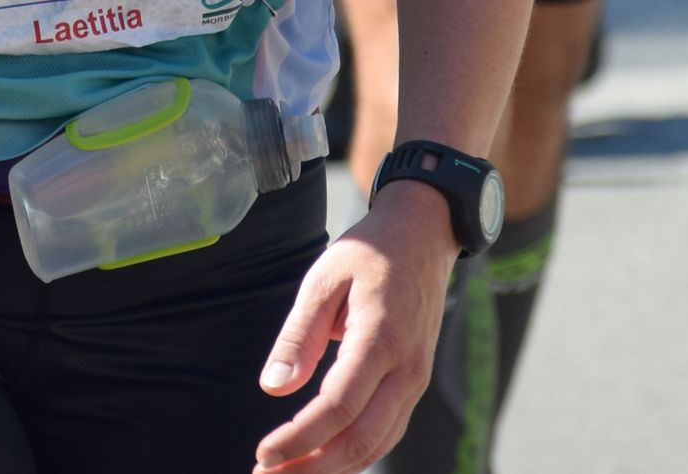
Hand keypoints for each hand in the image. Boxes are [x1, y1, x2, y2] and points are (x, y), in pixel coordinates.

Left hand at [251, 181, 455, 473]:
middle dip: (312, 467)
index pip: (338, 408)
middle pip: (361, 439)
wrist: (424, 236)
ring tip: (286, 473)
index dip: (299, 438)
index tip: (263, 455)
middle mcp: (406, 370)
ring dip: (331, 467)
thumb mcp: (323, 279)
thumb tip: (273, 388)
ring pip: (376, 444)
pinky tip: (322, 458)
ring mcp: (416, 380)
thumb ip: (299, 336)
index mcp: (381, 339)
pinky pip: (386, 432)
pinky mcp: (414, 384)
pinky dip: (354, 454)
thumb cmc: (368, 253)